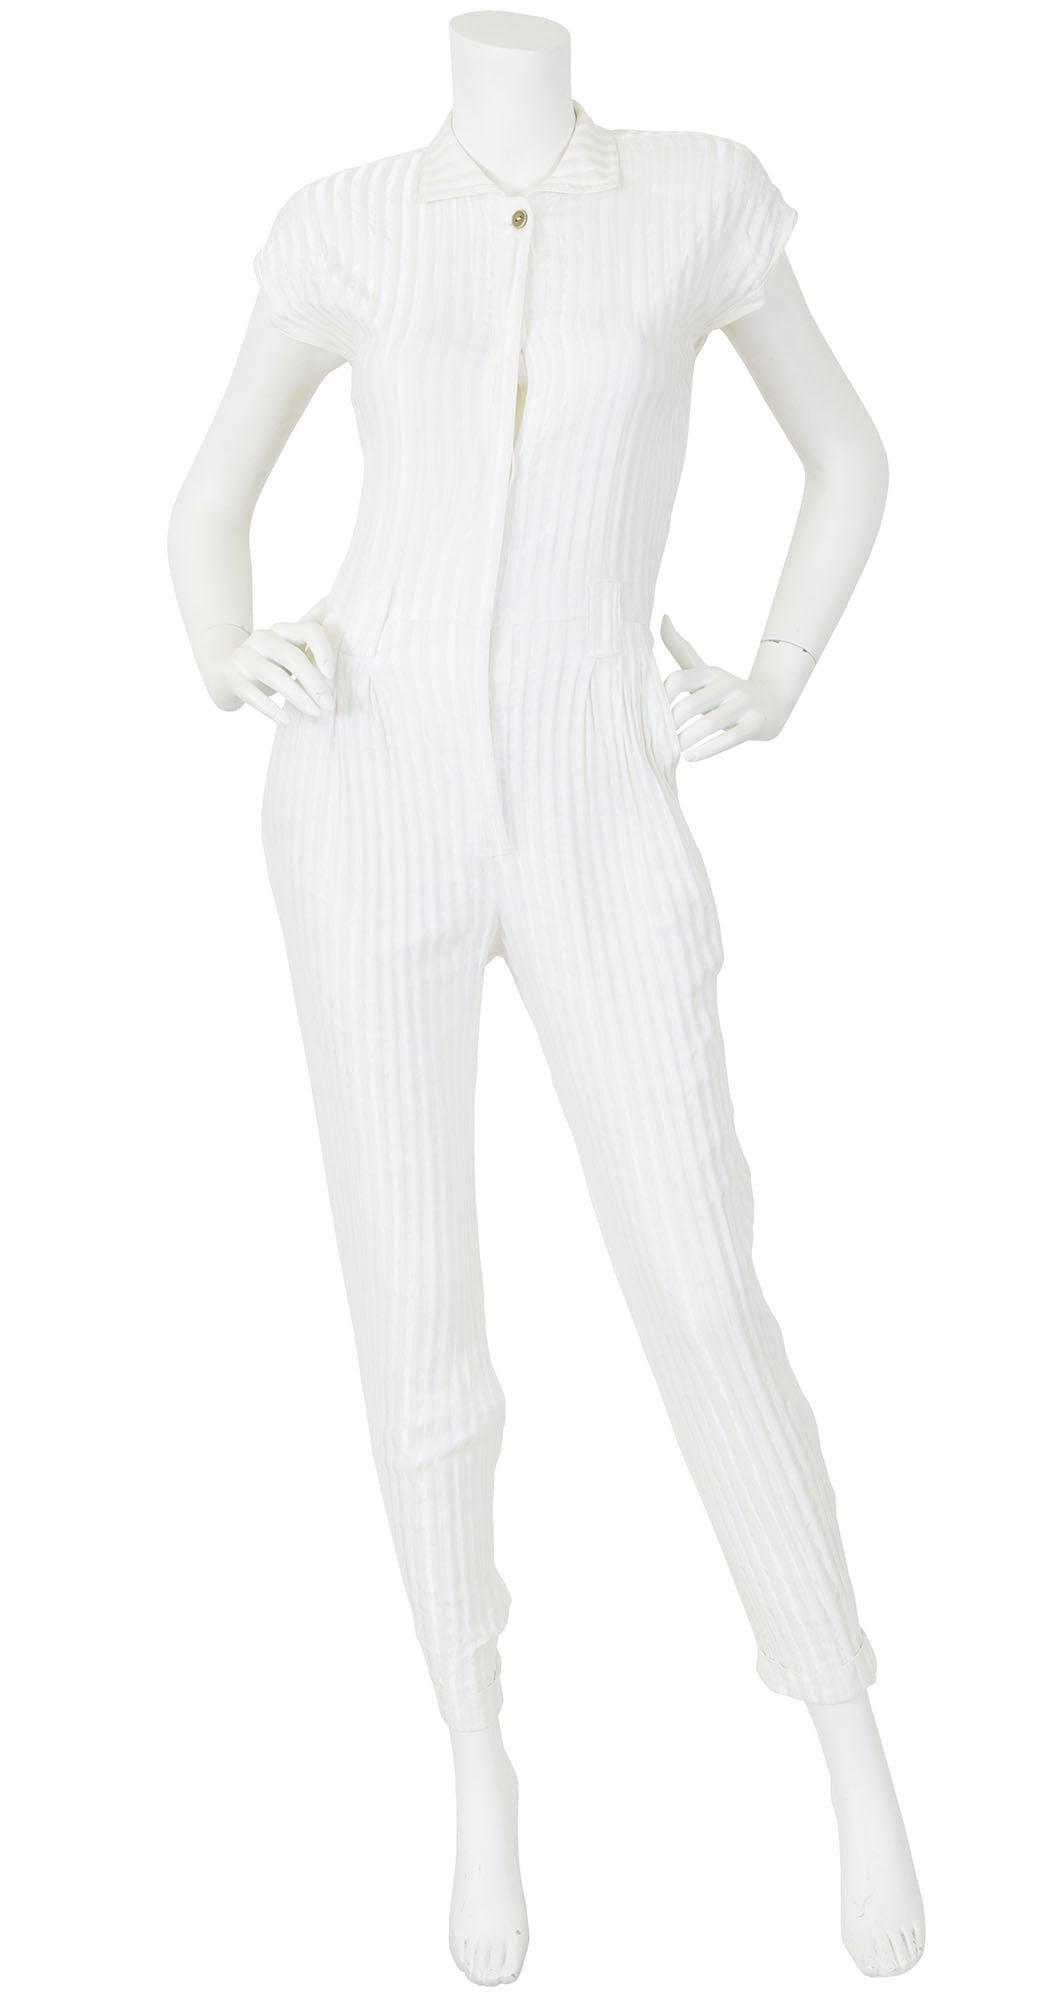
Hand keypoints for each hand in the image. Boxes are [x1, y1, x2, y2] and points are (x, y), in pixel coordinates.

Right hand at [209, 620, 336, 724]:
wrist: (226, 669)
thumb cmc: (272, 662)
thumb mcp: (292, 649)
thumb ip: (315, 640)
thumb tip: (343, 617)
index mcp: (282, 629)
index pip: (309, 630)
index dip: (324, 651)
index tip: (333, 676)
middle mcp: (262, 637)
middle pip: (292, 657)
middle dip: (315, 683)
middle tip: (330, 704)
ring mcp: (244, 656)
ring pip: (274, 676)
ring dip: (298, 698)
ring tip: (315, 714)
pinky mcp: (232, 676)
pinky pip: (252, 694)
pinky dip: (271, 709)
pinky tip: (286, 721)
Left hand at [660, 614, 792, 758]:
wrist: (769, 704)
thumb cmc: (723, 691)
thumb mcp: (703, 669)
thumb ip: (680, 649)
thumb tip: (662, 617)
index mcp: (710, 672)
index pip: (678, 679)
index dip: (661, 699)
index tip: (654, 716)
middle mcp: (727, 683)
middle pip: (691, 705)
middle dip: (672, 726)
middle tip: (662, 740)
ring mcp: (744, 703)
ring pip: (710, 724)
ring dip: (688, 741)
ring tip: (676, 752)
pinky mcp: (756, 723)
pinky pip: (730, 739)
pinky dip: (707, 750)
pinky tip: (691, 758)